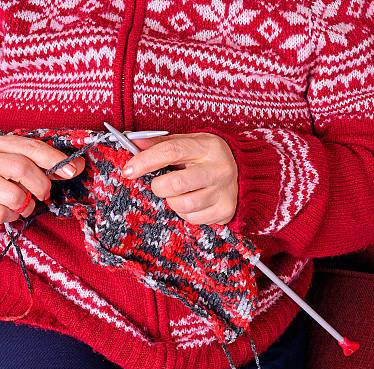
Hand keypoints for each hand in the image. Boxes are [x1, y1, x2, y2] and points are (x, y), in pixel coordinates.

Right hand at [0, 135, 84, 223]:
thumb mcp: (13, 163)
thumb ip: (39, 163)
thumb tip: (76, 166)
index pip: (29, 146)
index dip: (54, 158)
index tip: (75, 169)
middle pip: (22, 167)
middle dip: (41, 185)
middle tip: (43, 194)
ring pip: (16, 195)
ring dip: (27, 205)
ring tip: (22, 205)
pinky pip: (4, 213)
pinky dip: (11, 216)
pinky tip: (6, 210)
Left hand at [122, 133, 237, 224]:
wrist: (244, 174)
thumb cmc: (207, 158)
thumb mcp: (189, 143)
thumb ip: (161, 144)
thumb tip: (134, 144)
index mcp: (207, 147)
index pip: (170, 151)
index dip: (144, 162)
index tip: (128, 170)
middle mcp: (219, 169)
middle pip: (175, 184)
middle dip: (158, 187)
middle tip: (160, 185)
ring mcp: (224, 192)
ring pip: (182, 205)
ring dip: (173, 202)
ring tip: (181, 194)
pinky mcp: (225, 211)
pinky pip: (192, 219)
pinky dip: (186, 214)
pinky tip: (194, 203)